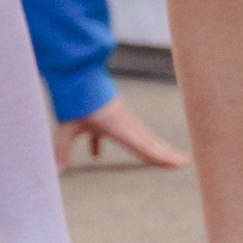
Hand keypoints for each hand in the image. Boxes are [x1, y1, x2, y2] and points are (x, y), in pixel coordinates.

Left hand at [54, 91, 188, 172]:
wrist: (77, 69)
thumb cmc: (74, 96)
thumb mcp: (67, 126)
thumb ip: (62, 151)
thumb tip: (56, 173)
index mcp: (117, 125)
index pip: (144, 145)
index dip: (161, 156)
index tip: (180, 162)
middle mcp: (123, 120)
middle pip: (149, 140)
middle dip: (166, 152)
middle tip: (185, 160)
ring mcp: (119, 114)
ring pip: (139, 134)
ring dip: (151, 146)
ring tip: (161, 157)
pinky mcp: (109, 111)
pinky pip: (117, 130)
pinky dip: (111, 143)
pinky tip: (95, 156)